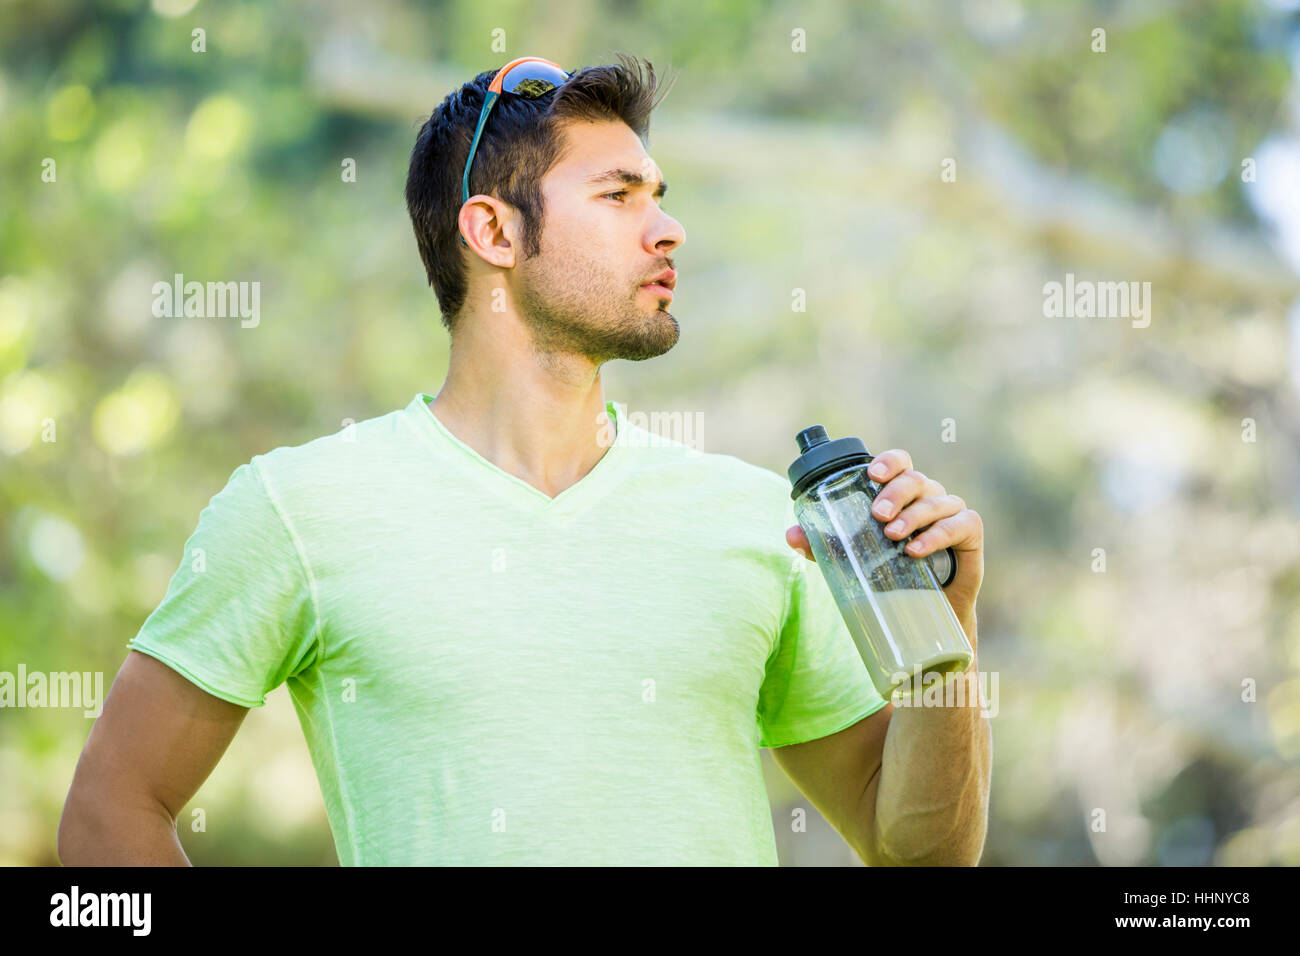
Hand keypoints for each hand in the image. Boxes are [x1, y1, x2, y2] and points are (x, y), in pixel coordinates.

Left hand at [786, 448, 983, 639]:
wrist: (928, 612)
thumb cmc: (891, 574)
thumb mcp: (853, 558)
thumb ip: (823, 546)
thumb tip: (791, 535)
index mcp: (902, 493)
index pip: (900, 463)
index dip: (888, 462)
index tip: (871, 473)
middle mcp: (928, 496)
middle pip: (916, 480)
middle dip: (895, 493)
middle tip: (877, 515)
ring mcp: (951, 511)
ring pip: (936, 501)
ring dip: (913, 516)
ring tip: (892, 536)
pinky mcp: (970, 532)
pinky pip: (961, 523)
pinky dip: (939, 535)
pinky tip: (917, 550)